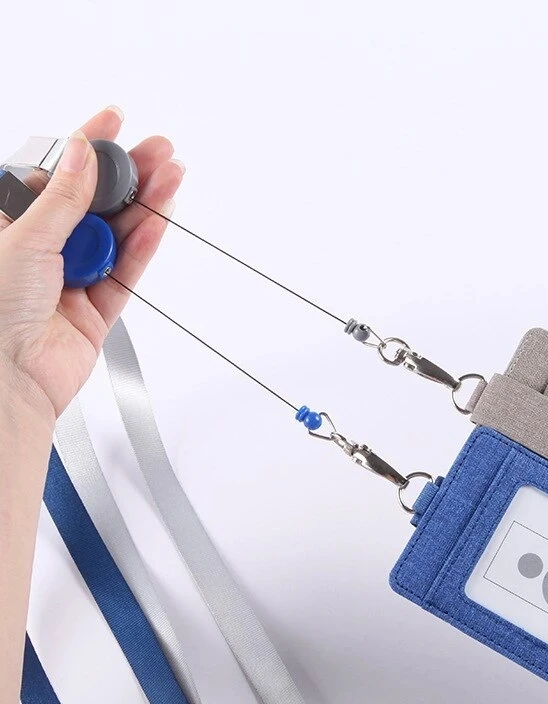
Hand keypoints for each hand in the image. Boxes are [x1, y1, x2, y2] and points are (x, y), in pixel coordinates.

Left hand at [0, 106, 183, 419]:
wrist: (10, 379)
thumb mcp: (25, 239)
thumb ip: (63, 198)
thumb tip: (82, 153)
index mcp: (10, 225)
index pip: (54, 175)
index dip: (85, 144)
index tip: (113, 120)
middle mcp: (42, 250)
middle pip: (93, 204)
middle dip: (126, 175)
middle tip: (157, 151)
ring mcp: (72, 279)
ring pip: (116, 235)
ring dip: (144, 206)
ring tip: (170, 177)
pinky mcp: (98, 309)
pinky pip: (126, 271)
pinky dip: (142, 246)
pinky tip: (157, 220)